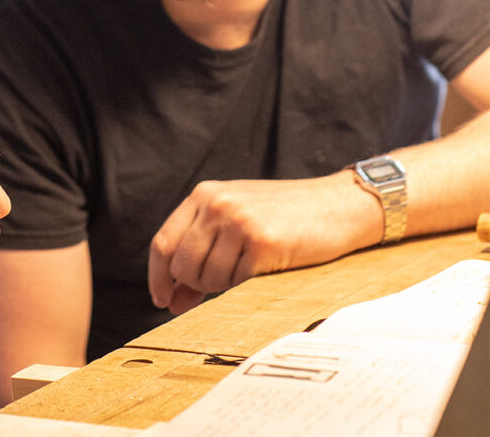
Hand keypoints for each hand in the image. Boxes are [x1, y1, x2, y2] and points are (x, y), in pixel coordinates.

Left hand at [147, 172, 380, 315]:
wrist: (337, 205)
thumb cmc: (286, 218)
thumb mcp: (235, 221)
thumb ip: (201, 251)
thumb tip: (171, 299)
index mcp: (204, 194)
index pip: (163, 243)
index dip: (158, 277)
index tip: (162, 300)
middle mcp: (216, 204)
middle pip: (182, 266)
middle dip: (197, 286)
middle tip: (224, 283)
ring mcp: (238, 221)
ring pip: (208, 278)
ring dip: (224, 286)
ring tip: (251, 266)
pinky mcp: (262, 242)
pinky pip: (237, 283)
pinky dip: (247, 286)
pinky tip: (266, 267)